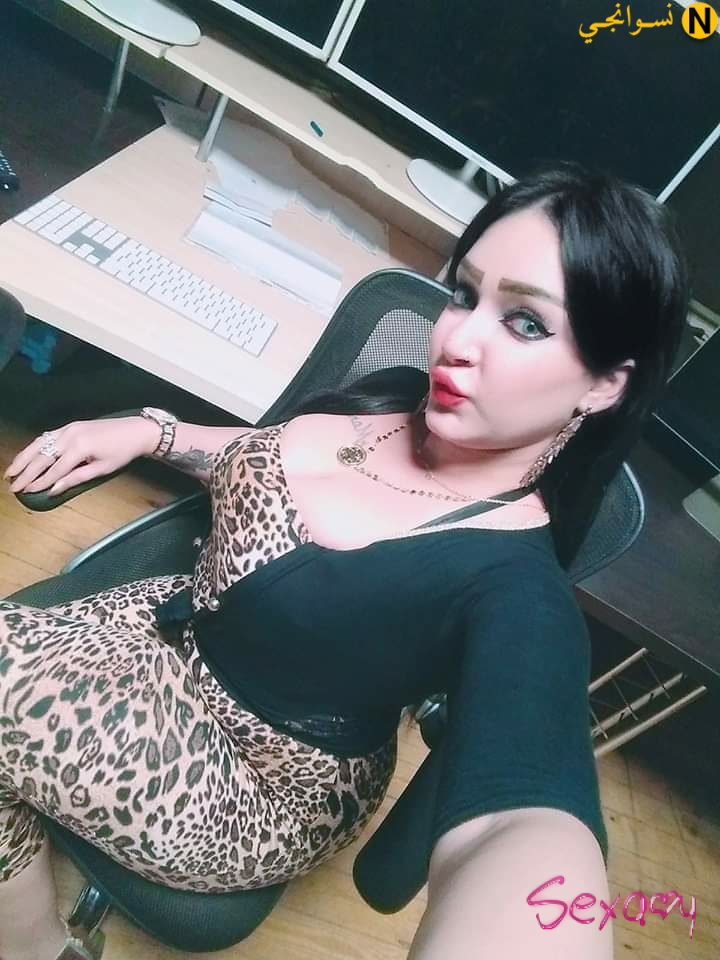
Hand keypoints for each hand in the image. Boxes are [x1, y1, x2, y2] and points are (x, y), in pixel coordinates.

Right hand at [3, 416, 158, 495]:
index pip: (54, 470)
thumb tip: (54, 490)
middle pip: (42, 457)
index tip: (27, 492)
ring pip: (39, 444)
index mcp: (79, 448)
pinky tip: (26, 455)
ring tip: (11, 471)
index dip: (39, 482)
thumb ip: (76, 479)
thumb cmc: (122, 452)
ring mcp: (68, 429)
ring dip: (24, 458)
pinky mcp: (70, 426)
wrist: (135, 431)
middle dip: (26, 473)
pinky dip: (34, 447)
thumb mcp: (101, 469)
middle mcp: (70, 435)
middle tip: (13, 486)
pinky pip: (47, 436)